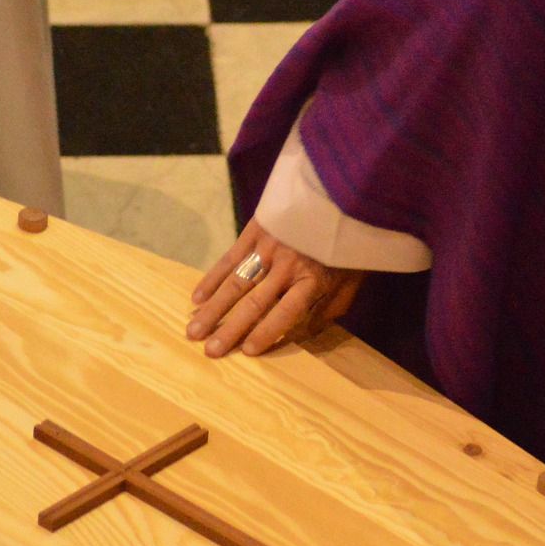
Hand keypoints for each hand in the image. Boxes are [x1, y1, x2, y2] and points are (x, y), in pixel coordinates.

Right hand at [187, 220, 364, 359]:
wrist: (342, 194)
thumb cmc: (347, 246)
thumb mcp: (350, 282)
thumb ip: (328, 310)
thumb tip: (303, 336)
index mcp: (312, 280)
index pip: (286, 313)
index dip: (266, 333)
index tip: (247, 352)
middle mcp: (287, 266)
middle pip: (254, 302)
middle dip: (230, 329)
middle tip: (209, 351)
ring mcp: (269, 247)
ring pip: (236, 283)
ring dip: (213, 308)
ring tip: (194, 330)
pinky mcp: (256, 230)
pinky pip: (230, 258)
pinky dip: (212, 279)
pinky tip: (198, 298)